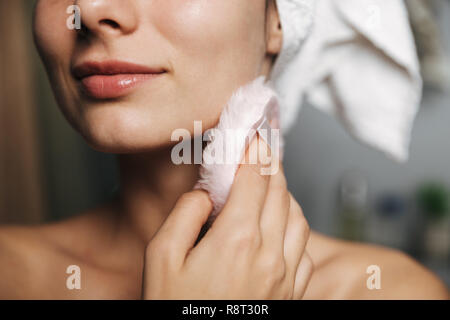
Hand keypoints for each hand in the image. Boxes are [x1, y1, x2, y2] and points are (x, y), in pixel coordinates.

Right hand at [142, 136, 312, 298]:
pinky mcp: (292, 291)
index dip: (254, 150)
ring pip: (298, 214)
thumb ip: (186, 214)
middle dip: (271, 162)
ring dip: (285, 190)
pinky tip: (280, 222)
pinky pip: (304, 245)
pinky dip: (295, 223)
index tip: (252, 134)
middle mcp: (270, 253)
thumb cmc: (175, 309)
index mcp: (237, 239)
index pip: (255, 177)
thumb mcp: (161, 258)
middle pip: (280, 190)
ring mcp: (286, 274)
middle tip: (263, 147)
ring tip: (269, 181)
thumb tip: (207, 194)